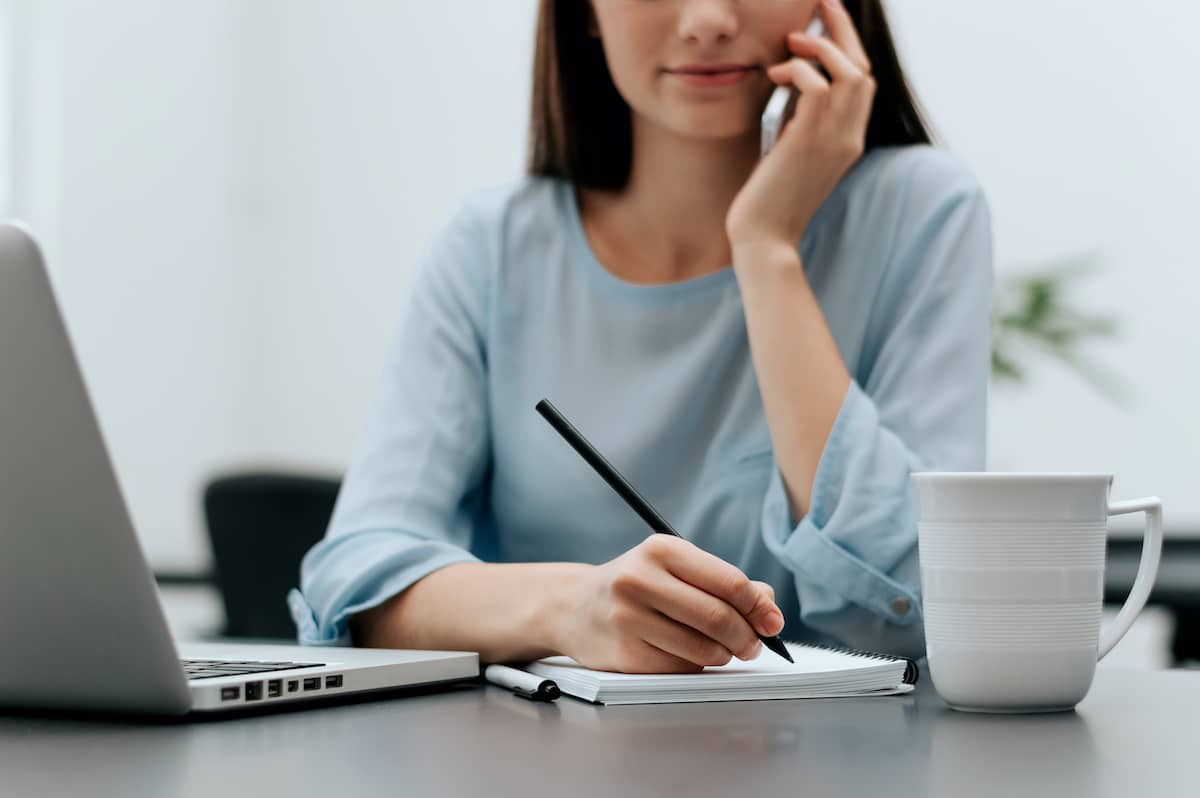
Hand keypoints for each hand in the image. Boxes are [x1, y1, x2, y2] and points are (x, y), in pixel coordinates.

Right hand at [558, 535, 784, 672]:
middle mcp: (641, 580)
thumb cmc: (636, 586)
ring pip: (703, 649)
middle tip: (754, 644)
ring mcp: (629, 618)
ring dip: (724, 655)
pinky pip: (681, 668)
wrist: (575, 606)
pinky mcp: (625, 653)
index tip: (771, 621)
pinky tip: (690, 655)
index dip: (758, 607)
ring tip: (722, 650)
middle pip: (719, 618)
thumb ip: (725, 583)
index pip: (729, 582)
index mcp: (661, 549)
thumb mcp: (676, 568)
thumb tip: (769, 607)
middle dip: (747, 637)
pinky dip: (697, 667)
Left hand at [725, 0, 874, 250]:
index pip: (863, 81)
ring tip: (791, 42)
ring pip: (849, 71)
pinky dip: (797, 69)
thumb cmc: (769, 202)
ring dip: (820, 46)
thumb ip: (801, 122)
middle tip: (820, 3)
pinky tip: (775, 76)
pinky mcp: (809, 142)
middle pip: (863, 68)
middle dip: (842, 29)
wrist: (764, 240)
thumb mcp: (791, 155)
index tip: (826, 22)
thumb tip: (792, 86)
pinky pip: (817, 85)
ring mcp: (834, 140)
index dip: (848, 46)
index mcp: (848, 141)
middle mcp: (849, 138)